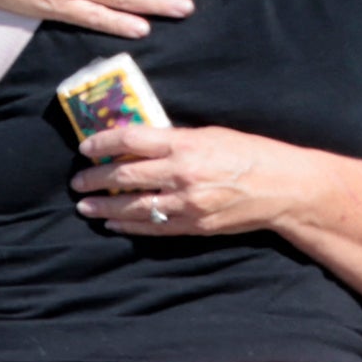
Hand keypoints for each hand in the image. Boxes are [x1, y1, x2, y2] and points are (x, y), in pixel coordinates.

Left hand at [71, 123, 324, 236]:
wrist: (283, 188)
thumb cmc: (250, 153)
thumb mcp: (211, 134)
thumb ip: (175, 140)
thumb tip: (139, 144)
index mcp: (185, 144)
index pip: (131, 140)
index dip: (103, 144)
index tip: (86, 148)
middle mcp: (182, 174)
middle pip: (125, 176)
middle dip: (95, 179)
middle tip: (78, 182)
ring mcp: (187, 204)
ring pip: (134, 207)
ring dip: (105, 208)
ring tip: (86, 207)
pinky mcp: (195, 225)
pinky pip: (154, 228)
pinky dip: (130, 227)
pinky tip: (114, 224)